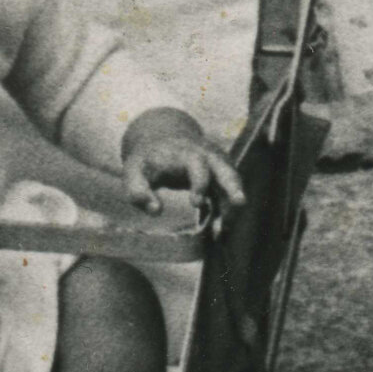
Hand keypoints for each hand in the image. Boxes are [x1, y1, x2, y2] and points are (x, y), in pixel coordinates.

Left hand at [121, 111, 244, 227]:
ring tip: (221, 231)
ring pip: (231, 182)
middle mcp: (205, 155)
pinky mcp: (219, 175)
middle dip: (232, 184)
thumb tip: (156, 210)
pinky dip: (227, 210)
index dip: (199, 181)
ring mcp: (216, 164)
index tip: (195, 203)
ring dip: (230, 206)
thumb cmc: (146, 160)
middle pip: (224, 167)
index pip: (197, 163)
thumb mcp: (133, 172)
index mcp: (184, 152)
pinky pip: (228, 192)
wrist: (161, 140)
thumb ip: (138, 192)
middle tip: (240, 203)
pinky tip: (218, 230)